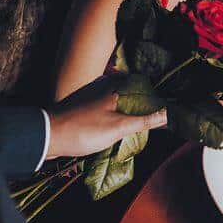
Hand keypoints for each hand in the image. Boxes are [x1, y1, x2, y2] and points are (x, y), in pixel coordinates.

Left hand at [46, 77, 166, 159]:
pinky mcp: (87, 106)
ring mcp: (96, 95)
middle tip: (164, 112)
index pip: (145, 85)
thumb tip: (168, 114)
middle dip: (148, 100)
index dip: (160, 93)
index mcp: (116, 88)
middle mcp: (107, 86)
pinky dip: (121, 111)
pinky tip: (124, 122)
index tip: (174, 102)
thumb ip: (144, 121)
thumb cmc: (85, 130)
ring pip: (122, 98)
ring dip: (134, 107)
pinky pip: (111, 105)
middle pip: (134, 91)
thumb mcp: (118, 128)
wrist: (49, 136)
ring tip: (149, 118)